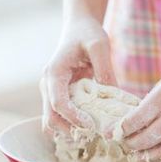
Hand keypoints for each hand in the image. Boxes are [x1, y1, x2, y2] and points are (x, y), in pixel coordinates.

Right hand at [41, 17, 116, 135]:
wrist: (77, 27)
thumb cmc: (87, 33)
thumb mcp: (100, 45)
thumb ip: (104, 69)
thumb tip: (113, 95)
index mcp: (54, 73)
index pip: (58, 103)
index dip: (73, 118)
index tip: (91, 126)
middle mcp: (47, 85)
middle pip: (50, 118)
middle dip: (69, 130)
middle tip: (93, 134)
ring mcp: (50, 92)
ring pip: (51, 121)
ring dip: (68, 131)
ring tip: (91, 132)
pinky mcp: (57, 96)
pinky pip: (59, 117)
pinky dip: (70, 125)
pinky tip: (88, 125)